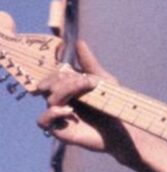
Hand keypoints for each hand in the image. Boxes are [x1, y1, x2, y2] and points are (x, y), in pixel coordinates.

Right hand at [36, 41, 135, 162]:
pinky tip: (70, 111)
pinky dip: (53, 113)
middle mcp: (59, 99)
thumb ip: (89, 62)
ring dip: (66, 91)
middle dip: (66, 80)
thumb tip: (78, 42)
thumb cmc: (111, 104)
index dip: (61, 72)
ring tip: (85, 91)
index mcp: (67, 86)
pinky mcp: (56, 129)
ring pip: (49, 98)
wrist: (119, 128)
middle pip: (49, 84)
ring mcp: (57, 114)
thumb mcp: (102, 80)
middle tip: (87, 82)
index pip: (54, 74)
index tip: (82, 75)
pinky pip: (42, 119)